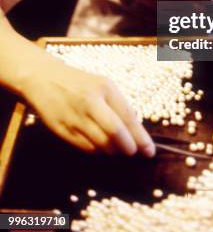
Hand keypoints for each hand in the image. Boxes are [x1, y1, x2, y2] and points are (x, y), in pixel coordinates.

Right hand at [21, 53, 154, 156]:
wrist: (44, 79)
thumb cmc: (80, 83)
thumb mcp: (102, 86)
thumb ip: (118, 106)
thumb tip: (136, 133)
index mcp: (104, 88)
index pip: (127, 116)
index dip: (140, 137)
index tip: (149, 151)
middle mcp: (90, 102)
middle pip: (115, 132)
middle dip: (128, 147)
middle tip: (132, 152)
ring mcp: (75, 117)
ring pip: (101, 144)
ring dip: (112, 150)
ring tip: (116, 147)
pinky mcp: (62, 130)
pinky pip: (86, 148)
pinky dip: (97, 150)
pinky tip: (99, 145)